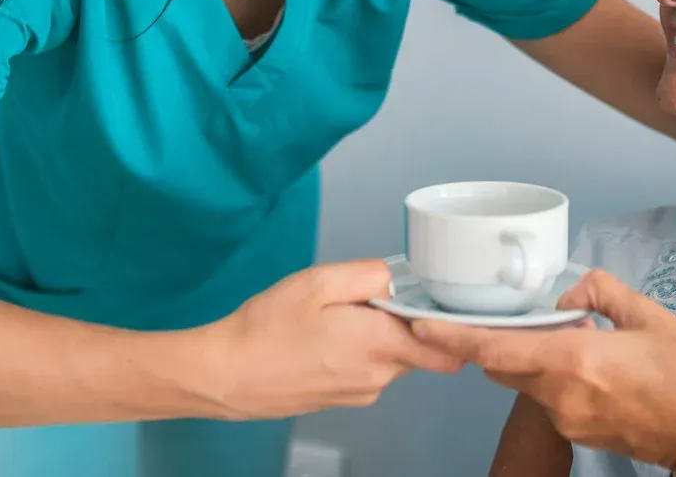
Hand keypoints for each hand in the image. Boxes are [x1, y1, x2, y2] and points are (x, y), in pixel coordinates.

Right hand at [201, 260, 462, 419]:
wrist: (226, 374)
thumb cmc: (267, 327)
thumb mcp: (318, 281)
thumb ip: (370, 275)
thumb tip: (398, 279)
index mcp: (380, 345)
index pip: (448, 349)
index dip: (447, 324)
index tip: (431, 303)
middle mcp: (378, 377)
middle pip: (419, 348)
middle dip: (403, 323)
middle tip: (364, 301)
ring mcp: (360, 393)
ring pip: (392, 359)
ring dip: (377, 338)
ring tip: (334, 320)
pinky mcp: (342, 400)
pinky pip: (368, 371)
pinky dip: (357, 353)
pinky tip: (322, 340)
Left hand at [412, 270, 675, 471]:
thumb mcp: (651, 316)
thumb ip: (602, 292)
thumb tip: (572, 291)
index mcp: (572, 360)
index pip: (492, 348)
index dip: (450, 336)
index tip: (419, 324)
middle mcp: (560, 395)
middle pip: (501, 365)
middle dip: (494, 340)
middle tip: (506, 313)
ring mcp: (569, 420)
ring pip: (526, 381)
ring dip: (533, 356)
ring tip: (575, 335)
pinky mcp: (581, 434)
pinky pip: (551, 398)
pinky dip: (555, 376)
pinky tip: (592, 362)